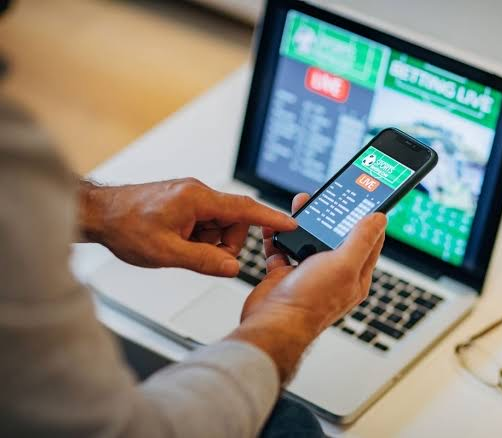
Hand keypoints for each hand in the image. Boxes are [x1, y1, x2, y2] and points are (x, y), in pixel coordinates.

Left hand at [79, 178, 295, 276]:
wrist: (99, 214)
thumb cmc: (125, 226)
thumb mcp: (167, 253)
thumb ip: (204, 261)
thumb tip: (232, 267)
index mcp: (198, 199)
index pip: (245, 208)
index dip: (270, 218)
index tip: (290, 224)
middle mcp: (197, 193)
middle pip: (234, 220)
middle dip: (225, 243)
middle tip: (202, 256)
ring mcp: (190, 197)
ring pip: (219, 224)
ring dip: (209, 242)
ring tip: (181, 249)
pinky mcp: (184, 203)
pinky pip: (205, 223)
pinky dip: (199, 238)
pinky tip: (177, 243)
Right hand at [229, 193, 385, 382]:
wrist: (272, 324)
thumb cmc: (310, 302)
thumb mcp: (344, 264)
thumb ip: (362, 240)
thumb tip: (380, 219)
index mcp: (355, 276)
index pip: (370, 241)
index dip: (369, 219)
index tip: (366, 199)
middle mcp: (334, 275)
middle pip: (336, 237)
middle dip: (330, 215)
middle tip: (327, 197)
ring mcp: (309, 275)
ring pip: (309, 240)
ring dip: (303, 223)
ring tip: (300, 205)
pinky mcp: (286, 276)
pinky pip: (283, 250)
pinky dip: (278, 237)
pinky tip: (276, 226)